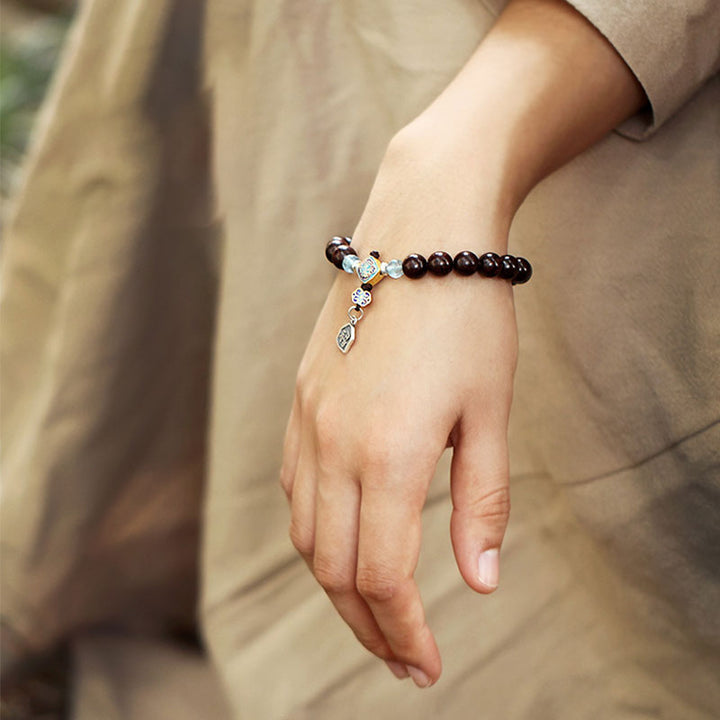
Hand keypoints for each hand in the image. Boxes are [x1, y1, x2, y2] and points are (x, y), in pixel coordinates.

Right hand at [279, 129, 517, 687]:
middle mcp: (333, 445)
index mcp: (387, 454)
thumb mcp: (490, 412)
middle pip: (332, 568)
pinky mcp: (299, 400)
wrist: (418, 232)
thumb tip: (481, 583)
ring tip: (376, 609)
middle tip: (404, 656)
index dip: (405, 633)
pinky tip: (342, 537)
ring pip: (304, 534)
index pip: (382, 576)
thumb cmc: (467, 316)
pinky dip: (315, 532)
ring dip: (336, 584)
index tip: (428, 665)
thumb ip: (481, 502)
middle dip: (369, 625)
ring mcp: (307, 421)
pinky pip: (294, 488)